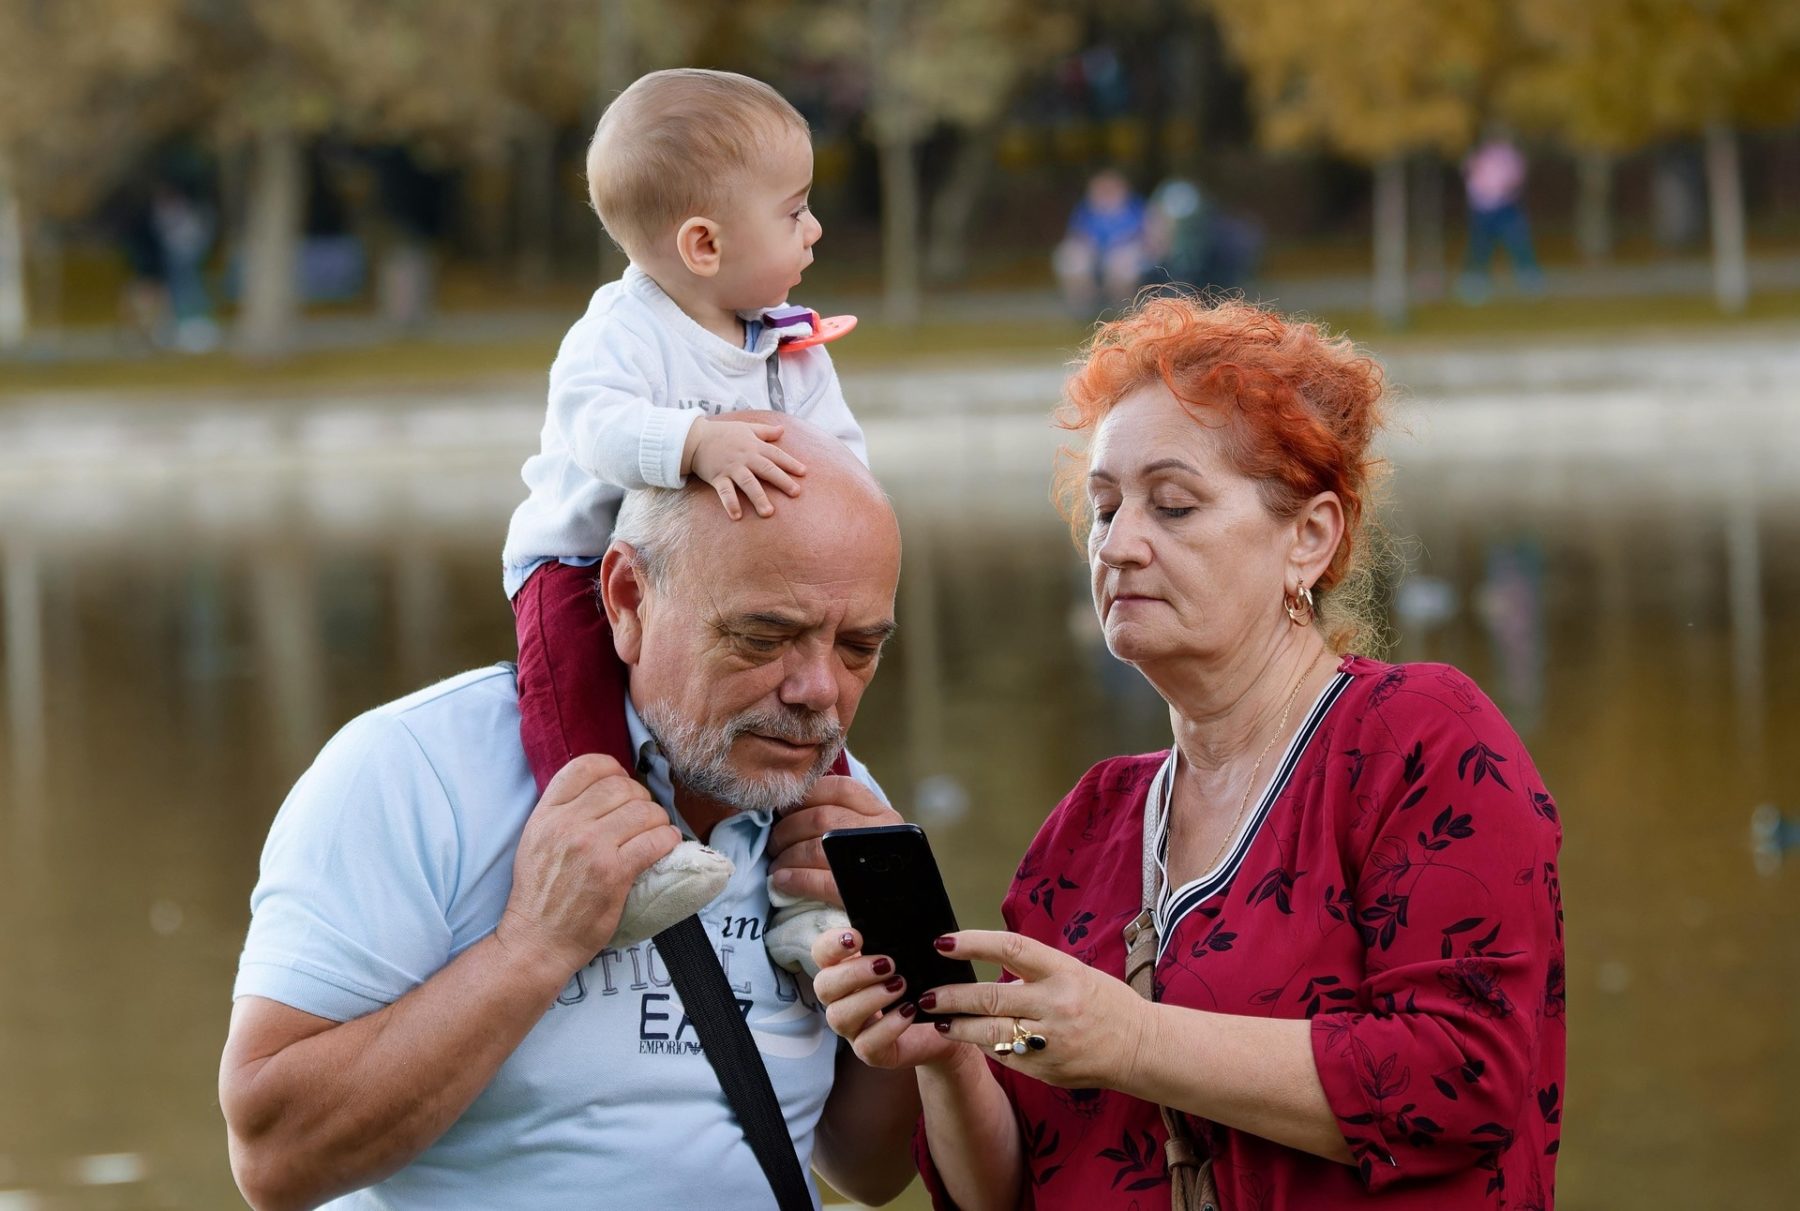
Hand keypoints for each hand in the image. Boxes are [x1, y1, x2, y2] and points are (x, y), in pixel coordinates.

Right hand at [495, 754, 681, 977]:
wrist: (537, 940)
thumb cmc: (541, 894)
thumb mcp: (536, 841)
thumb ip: (562, 811)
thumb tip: (601, 789)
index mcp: (547, 814)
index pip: (586, 767)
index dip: (613, 769)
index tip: (623, 785)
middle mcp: (567, 825)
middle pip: (621, 786)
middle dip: (640, 798)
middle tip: (642, 817)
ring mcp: (591, 848)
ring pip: (644, 811)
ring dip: (658, 819)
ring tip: (655, 832)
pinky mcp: (613, 873)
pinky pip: (655, 840)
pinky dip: (668, 839)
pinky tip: (665, 845)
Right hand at [682, 416, 806, 518]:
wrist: (695, 438)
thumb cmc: (723, 433)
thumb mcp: (745, 428)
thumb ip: (765, 431)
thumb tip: (783, 429)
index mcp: (754, 446)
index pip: (776, 454)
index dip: (790, 463)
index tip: (804, 472)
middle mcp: (745, 457)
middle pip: (766, 469)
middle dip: (782, 481)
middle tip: (795, 493)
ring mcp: (731, 468)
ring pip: (748, 483)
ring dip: (758, 497)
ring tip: (768, 513)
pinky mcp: (717, 477)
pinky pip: (725, 492)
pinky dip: (730, 503)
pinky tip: (737, 516)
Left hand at [768, 775, 901, 905]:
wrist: (903, 914)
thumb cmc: (878, 876)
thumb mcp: (868, 839)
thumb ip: (842, 820)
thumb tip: (792, 806)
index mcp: (882, 815)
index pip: (840, 788)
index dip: (806, 796)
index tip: (784, 809)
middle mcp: (882, 832)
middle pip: (821, 818)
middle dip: (788, 829)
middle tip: (774, 843)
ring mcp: (875, 862)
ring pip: (817, 847)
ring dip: (786, 856)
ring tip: (776, 866)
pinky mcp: (863, 893)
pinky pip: (821, 881)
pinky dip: (796, 879)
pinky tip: (782, 882)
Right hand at [811, 927, 960, 1070]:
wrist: (945, 1020)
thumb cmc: (920, 981)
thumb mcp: (907, 954)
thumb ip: (893, 936)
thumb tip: (893, 912)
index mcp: (844, 970)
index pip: (820, 954)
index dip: (831, 945)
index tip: (857, 937)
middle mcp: (842, 1000)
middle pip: (823, 986)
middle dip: (852, 973)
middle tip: (888, 964)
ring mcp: (853, 1029)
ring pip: (838, 1017)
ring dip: (869, 998)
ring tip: (901, 986)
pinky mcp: (871, 1053)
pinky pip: (867, 1045)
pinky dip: (888, 1025)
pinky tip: (909, 1011)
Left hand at [921, 930, 1155, 1090]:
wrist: (1141, 1047)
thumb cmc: (1104, 1002)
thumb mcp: (1074, 973)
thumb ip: (1035, 971)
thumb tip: (989, 966)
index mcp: (1064, 972)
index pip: (1011, 949)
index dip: (974, 943)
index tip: (943, 942)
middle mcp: (1057, 1005)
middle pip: (991, 997)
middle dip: (951, 997)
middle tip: (925, 995)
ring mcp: (1051, 1041)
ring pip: (991, 1033)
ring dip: (958, 1027)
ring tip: (937, 1020)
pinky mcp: (1046, 1069)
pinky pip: (1005, 1057)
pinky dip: (985, 1046)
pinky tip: (972, 1039)